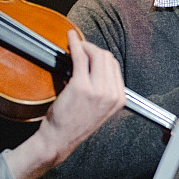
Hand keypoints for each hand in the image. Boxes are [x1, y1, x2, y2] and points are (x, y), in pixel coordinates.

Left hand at [6, 31, 123, 178]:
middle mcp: (111, 94)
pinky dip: (75, 44)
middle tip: (80, 47)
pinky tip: (70, 39)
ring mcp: (98, 90)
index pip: (114, 66)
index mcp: (119, 99)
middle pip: (107, 57)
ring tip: (74, 44)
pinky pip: (81, 57)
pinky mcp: (81, 86)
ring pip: (97, 54)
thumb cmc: (74, 124)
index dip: (100, 55)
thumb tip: (96, 64)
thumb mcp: (99, 108)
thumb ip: (103, 89)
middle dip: (93, 48)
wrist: (59, 139)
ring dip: (84, 45)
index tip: (89, 52)